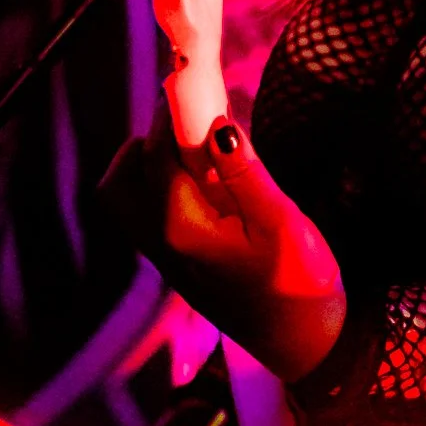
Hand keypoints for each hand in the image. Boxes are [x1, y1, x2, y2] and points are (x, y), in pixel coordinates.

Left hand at [101, 106, 344, 382]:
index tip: (185, 79)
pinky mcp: (177, 266)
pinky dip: (158, 188)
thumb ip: (244, 173)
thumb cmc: (299, 285)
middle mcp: (161, 243)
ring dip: (146, 165)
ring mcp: (165, 258)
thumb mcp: (282, 224)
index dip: (167, 110)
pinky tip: (201, 183)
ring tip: (191, 150)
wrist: (303, 346)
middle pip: (122, 177)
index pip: (157, 153)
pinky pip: (146, 216)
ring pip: (125, 199)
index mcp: (181, 227)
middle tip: (185, 119)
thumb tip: (216, 124)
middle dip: (146, 140)